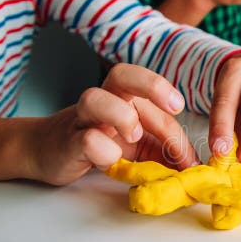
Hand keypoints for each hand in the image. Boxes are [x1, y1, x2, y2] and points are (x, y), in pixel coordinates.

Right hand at [30, 64, 197, 185]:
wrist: (44, 151)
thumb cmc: (98, 143)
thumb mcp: (137, 147)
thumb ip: (163, 150)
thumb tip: (196, 166)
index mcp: (124, 97)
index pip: (156, 103)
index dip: (179, 133)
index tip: (192, 162)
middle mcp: (103, 100)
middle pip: (123, 74)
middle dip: (154, 85)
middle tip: (175, 106)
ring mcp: (82, 119)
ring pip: (95, 98)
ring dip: (120, 115)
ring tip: (134, 137)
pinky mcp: (67, 142)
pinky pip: (84, 136)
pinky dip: (100, 147)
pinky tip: (110, 158)